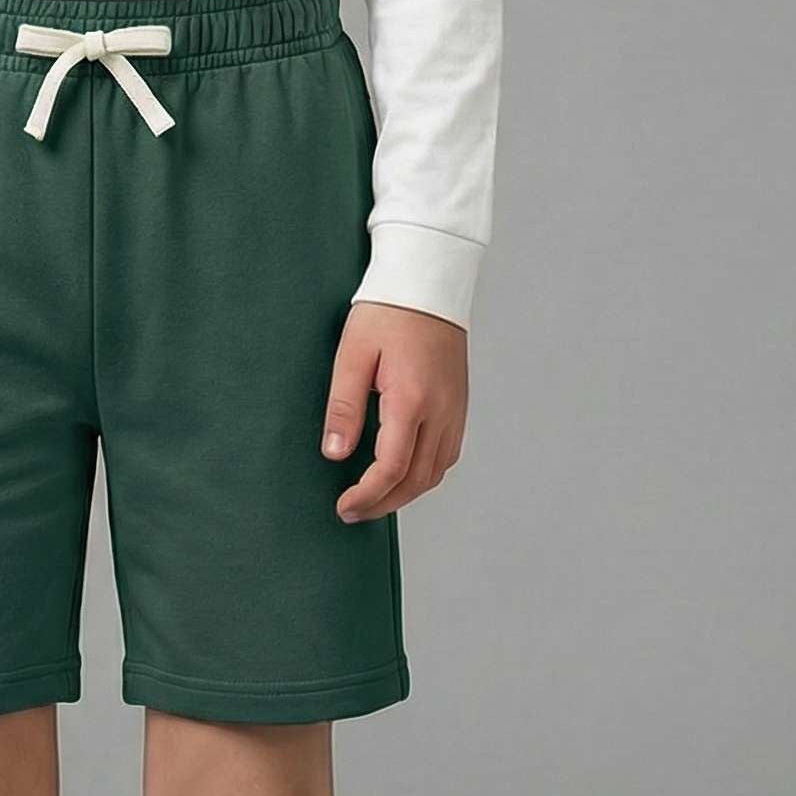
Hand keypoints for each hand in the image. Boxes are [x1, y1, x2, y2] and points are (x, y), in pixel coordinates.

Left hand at [321, 303, 467, 520]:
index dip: (367, 495)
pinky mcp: (460, 405)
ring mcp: (456, 410)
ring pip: (436, 473)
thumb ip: (344, 407)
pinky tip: (402, 474)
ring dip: (405, 493)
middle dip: (383, 503)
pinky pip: (446, 455)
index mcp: (412, 399)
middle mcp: (441, 411)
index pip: (391, 468)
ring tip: (374, 499)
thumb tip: (336, 453)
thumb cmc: (388, 312)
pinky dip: (424, 474)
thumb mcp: (353, 355)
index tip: (344, 506)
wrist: (429, 283)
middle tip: (353, 512)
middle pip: (417, 480)